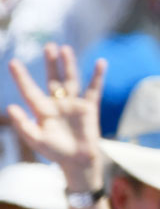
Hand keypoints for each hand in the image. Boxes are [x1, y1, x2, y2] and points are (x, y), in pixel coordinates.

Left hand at [7, 43, 106, 191]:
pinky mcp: (89, 107)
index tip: (13, 62)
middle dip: (51, 63)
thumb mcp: (35, 140)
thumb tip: (10, 107)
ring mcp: (73, 104)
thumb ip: (23, 125)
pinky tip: (100, 62)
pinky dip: (97, 76)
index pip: (30, 90)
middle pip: (53, 79)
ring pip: (71, 80)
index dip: (22, 77)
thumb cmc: (55, 152)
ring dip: (69, 65)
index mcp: (42, 110)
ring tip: (65, 49)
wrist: (78, 162)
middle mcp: (57, 103)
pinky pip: (93, 89)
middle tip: (49, 46)